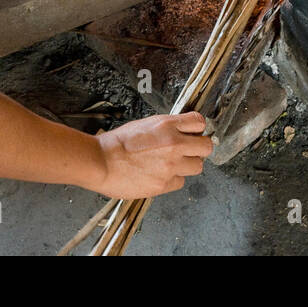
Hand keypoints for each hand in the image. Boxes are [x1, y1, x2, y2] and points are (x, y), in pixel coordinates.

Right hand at [93, 111, 213, 197]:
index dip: (196, 129)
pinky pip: (180, 182)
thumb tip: (181, 132)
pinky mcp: (164, 184)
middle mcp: (174, 144)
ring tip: (171, 164)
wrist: (101, 162)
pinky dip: (172, 179)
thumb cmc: (117, 143)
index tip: (193, 133)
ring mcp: (171, 166)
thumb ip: (167, 128)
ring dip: (187, 165)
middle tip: (188, 151)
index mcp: (167, 125)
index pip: (199, 122)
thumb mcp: (145, 125)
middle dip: (198, 148)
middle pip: (206, 147)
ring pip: (197, 167)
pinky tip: (159, 175)